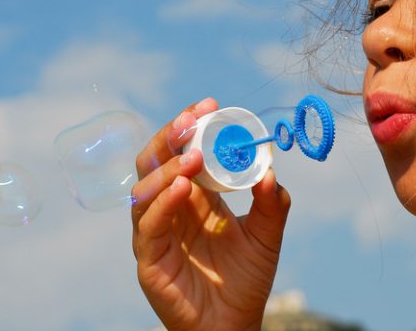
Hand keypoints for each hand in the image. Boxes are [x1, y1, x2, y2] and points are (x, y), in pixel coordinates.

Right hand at [131, 98, 290, 330]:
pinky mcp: (148, 258)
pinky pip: (148, 225)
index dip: (189, 127)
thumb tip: (269, 169)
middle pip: (154, 161)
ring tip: (194, 158)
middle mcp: (167, 207)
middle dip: (170, 136)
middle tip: (193, 120)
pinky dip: (161, 203)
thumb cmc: (243, 282)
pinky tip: (181, 188)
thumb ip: (270, 204)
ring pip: (145, 188)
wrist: (233, 328)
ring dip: (167, 168)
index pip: (180, 151)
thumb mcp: (265, 237)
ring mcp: (154, 231)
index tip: (210, 106)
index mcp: (190, 196)